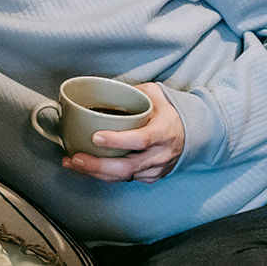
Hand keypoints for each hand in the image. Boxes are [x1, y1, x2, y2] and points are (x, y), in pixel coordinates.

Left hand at [62, 83, 184, 183]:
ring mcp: (155, 168)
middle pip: (128, 166)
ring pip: (123, 176)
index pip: (140, 139)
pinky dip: (104, 175)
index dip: (117, 141)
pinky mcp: (150, 177)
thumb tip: (104, 87)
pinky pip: (125, 179)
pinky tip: (86, 167)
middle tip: (76, 158)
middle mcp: (160, 154)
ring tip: (72, 163)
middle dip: (98, 165)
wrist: (194, 134)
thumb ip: (132, 91)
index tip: (96, 136)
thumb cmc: (169, 113)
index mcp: (163, 131)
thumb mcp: (156, 95)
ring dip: (95, 172)